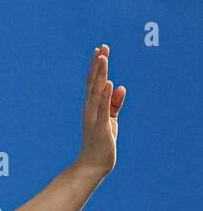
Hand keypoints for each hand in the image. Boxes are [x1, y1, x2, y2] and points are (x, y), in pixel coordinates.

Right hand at [76, 43, 126, 174]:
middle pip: (94, 82)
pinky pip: (103, 108)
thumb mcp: (111, 119)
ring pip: (97, 91)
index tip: (100, 50)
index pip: (94, 82)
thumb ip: (115, 103)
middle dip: (98, 64)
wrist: (94, 163)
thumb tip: (120, 86)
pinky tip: (109, 83)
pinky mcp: (100, 126)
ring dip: (100, 74)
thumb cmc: (102, 141)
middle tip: (102, 47)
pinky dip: (106, 95)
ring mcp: (93, 116)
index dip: (97, 66)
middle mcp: (90, 108)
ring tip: (103, 58)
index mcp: (92, 105)